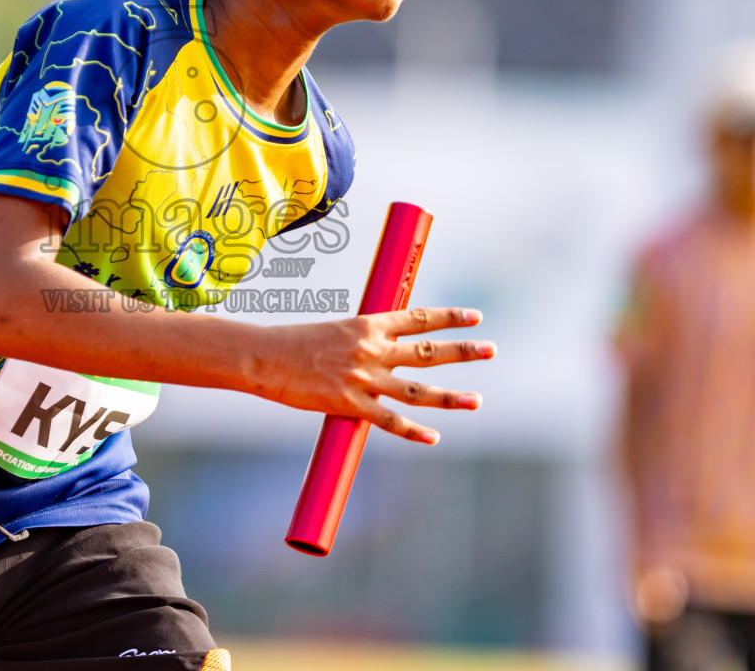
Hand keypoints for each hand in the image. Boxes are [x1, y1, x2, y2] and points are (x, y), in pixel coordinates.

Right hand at [259, 307, 492, 443]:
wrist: (263, 356)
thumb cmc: (294, 342)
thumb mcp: (335, 330)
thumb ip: (363, 341)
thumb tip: (383, 349)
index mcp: (368, 324)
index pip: (419, 318)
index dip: (449, 317)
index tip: (475, 318)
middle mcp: (372, 348)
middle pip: (428, 350)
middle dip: (463, 350)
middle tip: (491, 349)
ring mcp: (363, 378)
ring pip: (418, 389)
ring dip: (451, 396)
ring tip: (477, 400)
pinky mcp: (350, 404)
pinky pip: (389, 421)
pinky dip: (412, 431)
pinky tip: (433, 438)